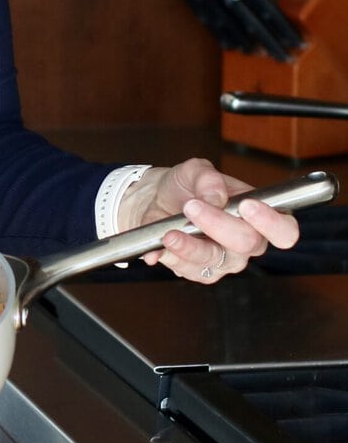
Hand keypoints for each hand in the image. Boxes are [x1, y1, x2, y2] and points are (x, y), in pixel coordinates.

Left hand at [117, 157, 299, 282]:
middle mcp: (248, 243)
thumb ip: (207, 178)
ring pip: (214, 260)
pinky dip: (173, 255)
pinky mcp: (202, 273)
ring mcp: (226, 261)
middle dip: (218, 224)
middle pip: (247, 243)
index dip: (271, 222)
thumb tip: (214, 198)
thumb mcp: (195, 170)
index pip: (285, 230)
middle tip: (192, 206)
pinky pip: (190, 270)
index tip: (246, 205)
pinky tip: (162, 242)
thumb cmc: (187, 186)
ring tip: (169, 230)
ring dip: (189, 245)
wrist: (158, 201)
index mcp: (260, 216)